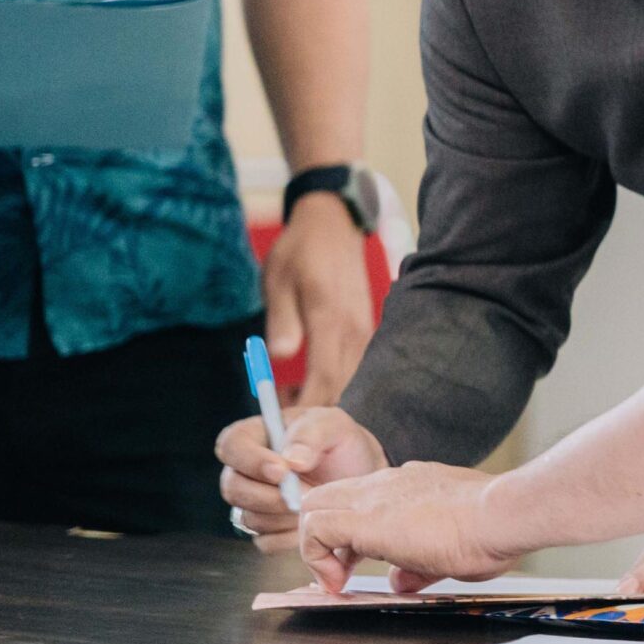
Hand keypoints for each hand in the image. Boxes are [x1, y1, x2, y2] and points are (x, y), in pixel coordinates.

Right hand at [216, 405, 386, 552]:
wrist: (359, 475)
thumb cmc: (341, 443)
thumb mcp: (332, 425)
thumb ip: (309, 435)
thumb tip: (290, 460)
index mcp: (254, 437)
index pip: (231, 446)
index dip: (250, 461)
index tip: (283, 470)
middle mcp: (245, 471)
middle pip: (234, 488)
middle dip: (271, 495)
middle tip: (307, 493)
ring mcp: (252, 503)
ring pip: (249, 518)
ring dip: (284, 515)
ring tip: (314, 503)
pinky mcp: (266, 530)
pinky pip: (265, 541)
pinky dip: (290, 535)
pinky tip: (311, 520)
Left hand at [259, 194, 375, 406]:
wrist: (333, 223)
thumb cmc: (299, 251)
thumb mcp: (278, 280)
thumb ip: (282, 320)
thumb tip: (280, 355)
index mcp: (330, 317)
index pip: (325, 375)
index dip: (308, 404)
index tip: (285, 420)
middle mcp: (354, 327)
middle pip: (343, 384)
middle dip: (315, 407)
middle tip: (281, 415)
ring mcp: (364, 327)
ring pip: (352, 377)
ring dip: (326, 393)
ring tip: (291, 396)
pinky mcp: (366, 326)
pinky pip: (356, 364)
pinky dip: (336, 379)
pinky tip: (311, 378)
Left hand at [297, 461, 515, 593]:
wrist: (501, 514)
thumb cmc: (492, 528)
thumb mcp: (449, 549)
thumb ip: (418, 565)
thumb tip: (400, 581)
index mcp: (409, 486)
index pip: (361, 498)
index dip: (350, 533)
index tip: (358, 564)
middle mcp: (387, 483)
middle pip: (326, 495)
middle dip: (323, 534)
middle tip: (341, 570)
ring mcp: (374, 496)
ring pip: (313, 505)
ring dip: (317, 545)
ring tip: (336, 580)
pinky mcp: (365, 519)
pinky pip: (316, 528)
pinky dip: (315, 556)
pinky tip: (337, 583)